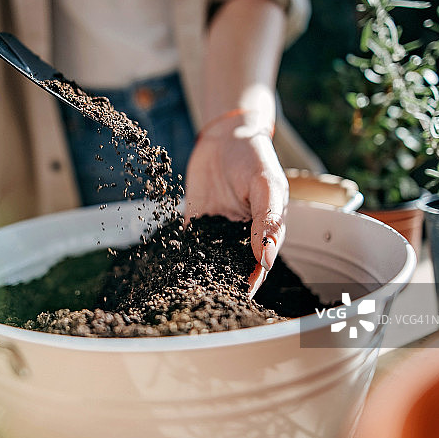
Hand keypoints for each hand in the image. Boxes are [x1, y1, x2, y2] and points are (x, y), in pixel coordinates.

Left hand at [184, 109, 288, 297]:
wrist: (226, 135)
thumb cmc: (254, 156)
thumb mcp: (267, 184)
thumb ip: (266, 219)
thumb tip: (265, 258)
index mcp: (266, 229)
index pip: (260, 262)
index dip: (253, 280)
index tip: (243, 296)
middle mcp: (241, 234)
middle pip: (235, 266)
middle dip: (226, 284)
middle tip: (214, 303)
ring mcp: (217, 229)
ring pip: (211, 259)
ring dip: (203, 275)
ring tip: (191, 296)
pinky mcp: (196, 221)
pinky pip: (188, 243)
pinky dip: (181, 257)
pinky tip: (171, 273)